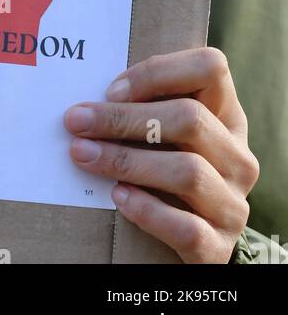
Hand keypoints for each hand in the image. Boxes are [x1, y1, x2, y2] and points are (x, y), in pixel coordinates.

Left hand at [64, 47, 259, 261]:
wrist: (184, 239)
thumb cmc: (161, 169)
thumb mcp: (163, 135)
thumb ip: (142, 110)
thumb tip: (85, 103)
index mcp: (227, 117)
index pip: (211, 68)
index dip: (159, 73)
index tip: (110, 90)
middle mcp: (238, 157)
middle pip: (191, 119)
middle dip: (124, 118)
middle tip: (77, 122)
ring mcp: (234, 204)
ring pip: (188, 171)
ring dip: (127, 161)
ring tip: (83, 155)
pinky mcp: (220, 246)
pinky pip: (187, 227)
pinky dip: (148, 210)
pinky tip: (117, 196)